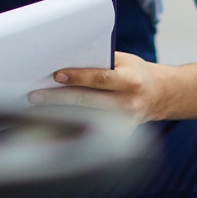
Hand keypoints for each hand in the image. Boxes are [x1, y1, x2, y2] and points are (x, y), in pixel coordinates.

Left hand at [30, 52, 171, 121]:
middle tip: (35, 96)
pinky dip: (72, 127)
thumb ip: (100, 62)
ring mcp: (125, 122)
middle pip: (88, 101)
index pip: (100, 79)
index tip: (56, 75)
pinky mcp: (121, 136)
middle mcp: (128, 103)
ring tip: (38, 109)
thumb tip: (65, 61)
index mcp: (130, 81)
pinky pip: (93, 131)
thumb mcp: (124, 61)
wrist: (160, 95)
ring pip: (86, 119)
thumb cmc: (135, 73)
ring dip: (60, 114)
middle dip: (59, 99)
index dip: (78, 77)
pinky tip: (54, 123)